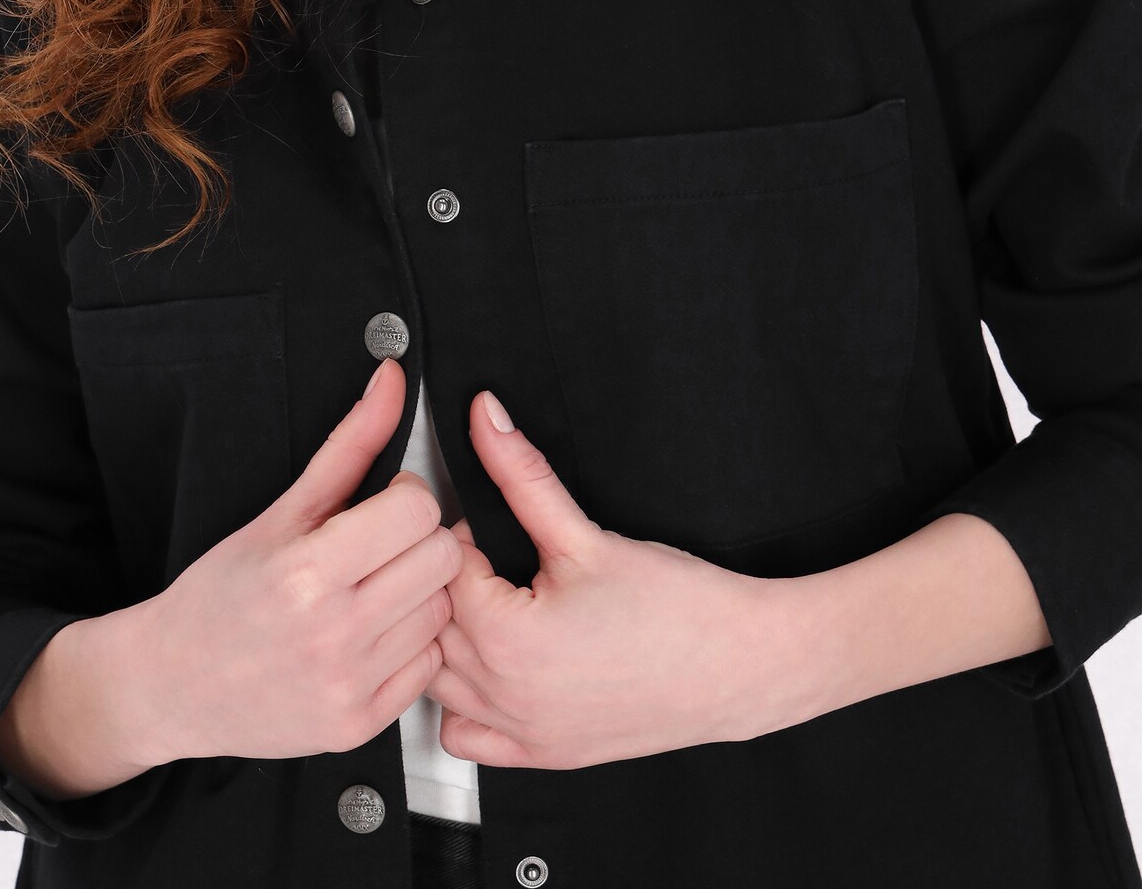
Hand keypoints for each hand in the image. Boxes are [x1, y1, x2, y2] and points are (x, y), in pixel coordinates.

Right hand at [139, 357, 459, 763]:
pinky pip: (431, 667)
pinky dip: (411, 645)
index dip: (405, 497)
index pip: (418, 510)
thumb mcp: (280, 511)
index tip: (380, 505)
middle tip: (379, 546)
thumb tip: (391, 379)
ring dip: (419, 593)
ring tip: (372, 591)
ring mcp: (348, 686)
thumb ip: (349, 443)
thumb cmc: (221, 593)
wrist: (171, 683)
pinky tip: (372, 634)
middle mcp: (332, 634)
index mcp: (307, 572)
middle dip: (419, 540)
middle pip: (442, 558)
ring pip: (443, 612)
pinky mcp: (359, 725)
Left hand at [426, 390, 785, 767]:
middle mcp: (504, 696)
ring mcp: (522, 733)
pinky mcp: (545, 754)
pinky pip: (466, 737)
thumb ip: (522, 473)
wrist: (739, 664)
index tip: (489, 524)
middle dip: (451, 582)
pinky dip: (465, 703)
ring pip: (437, 682)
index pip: (440, 571)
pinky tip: (496, 667)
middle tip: (493, 557)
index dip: (460, 535)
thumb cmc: (676, 607)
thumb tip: (485, 417)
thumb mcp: (586, 533)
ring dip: (450, 640)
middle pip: (430, 625)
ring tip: (493, 605)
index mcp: (506, 640)